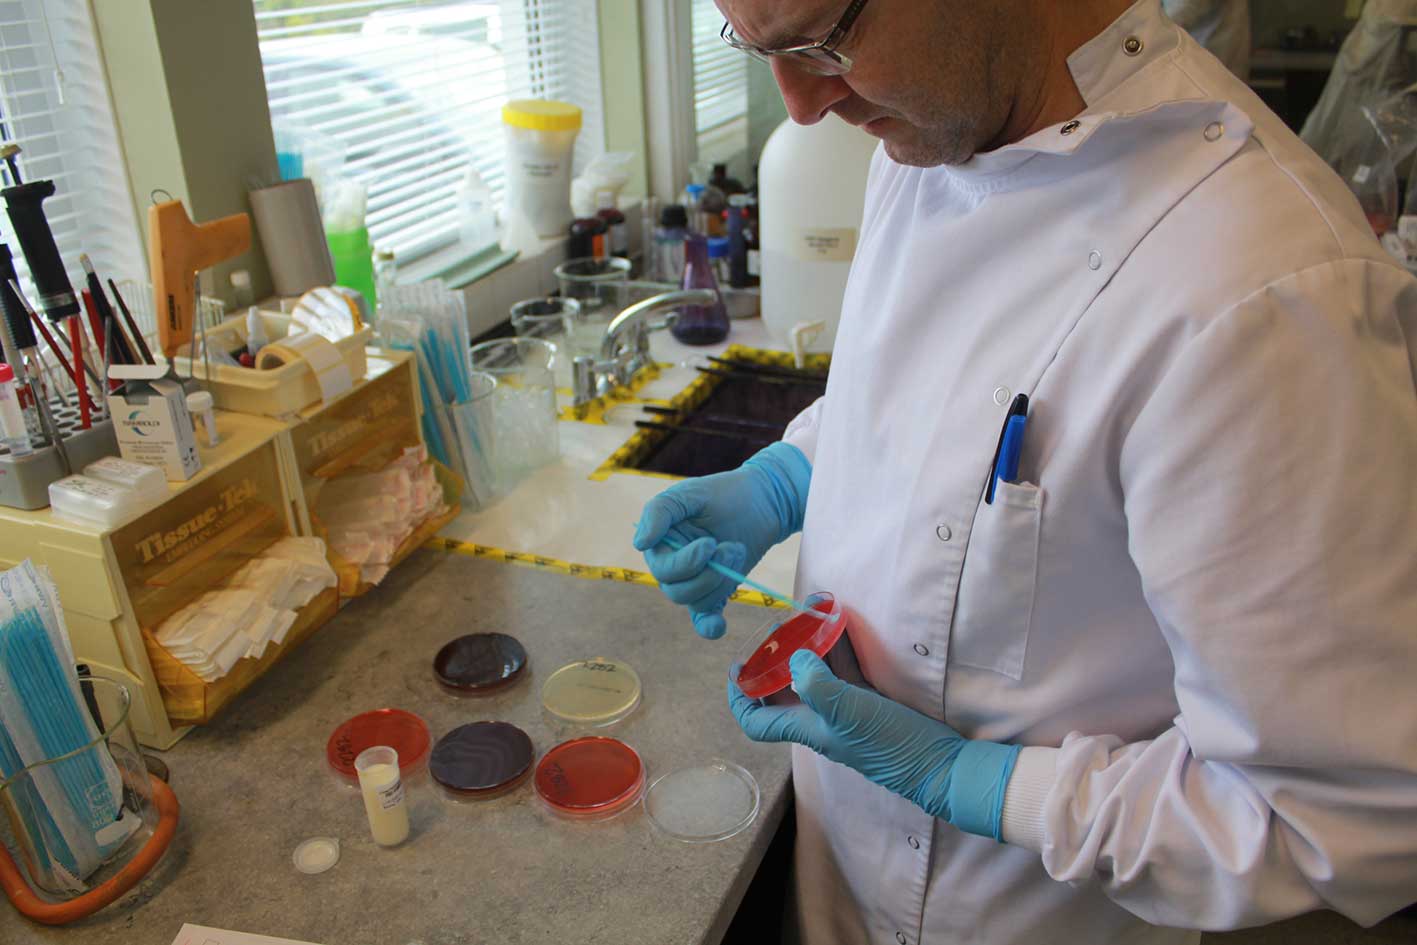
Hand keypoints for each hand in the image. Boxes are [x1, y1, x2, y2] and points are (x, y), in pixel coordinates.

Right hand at [633, 443, 810, 638]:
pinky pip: (705, 618)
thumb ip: (660, 511)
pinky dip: (709, 626)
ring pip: (696, 602)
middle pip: (678, 591)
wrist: (763, 501)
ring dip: (721, 583)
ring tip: (737, 551)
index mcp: (661, 543)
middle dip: (709, 574)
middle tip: (733, 547)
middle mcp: (673, 566)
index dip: (687, 563)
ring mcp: (695, 580)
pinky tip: (719, 626)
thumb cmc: (723, 493)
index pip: (663, 569)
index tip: (711, 543)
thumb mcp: (689, 494)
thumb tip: (639, 544)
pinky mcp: (716, 590)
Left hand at [730, 650, 1022, 840]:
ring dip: (809, 644)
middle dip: (777, 656)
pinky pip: (845, 669)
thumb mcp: (848, 711)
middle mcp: (821, 720)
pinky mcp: (871, 701)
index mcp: (807, 728)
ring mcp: (846, 710)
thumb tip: (795, 659)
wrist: (940, 764)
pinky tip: (841, 623)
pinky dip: (839, 646)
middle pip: (783, 689)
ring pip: (815, 674)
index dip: (739, 697)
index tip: (737, 667)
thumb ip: (816, 683)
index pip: (756, 721)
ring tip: (809, 612)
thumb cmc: (889, 743)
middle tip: (780, 625)